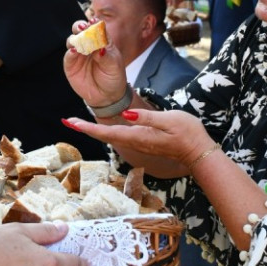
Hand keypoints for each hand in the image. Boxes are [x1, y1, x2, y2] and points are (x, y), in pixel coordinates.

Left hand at [60, 107, 208, 179]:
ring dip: (93, 130)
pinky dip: (105, 131)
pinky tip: (101, 127)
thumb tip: (126, 114)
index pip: (107, 132)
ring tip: (78, 123)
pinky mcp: (143, 142)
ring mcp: (139, 144)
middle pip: (104, 136)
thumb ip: (148, 118)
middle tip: (67, 121)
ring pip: (110, 137)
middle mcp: (135, 142)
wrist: (199, 151)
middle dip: (84, 128)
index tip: (71, 122)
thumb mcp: (170, 120)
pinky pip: (119, 137)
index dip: (87, 127)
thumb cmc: (188, 133)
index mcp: (138, 136)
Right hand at [64, 24, 127, 108]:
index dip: (94, 24)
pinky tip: (73, 51)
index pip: (96, 28)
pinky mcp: (71, 64)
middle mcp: (88, 44)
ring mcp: (79, 54)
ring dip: (75, 39)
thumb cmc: (113, 77)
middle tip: (83, 28)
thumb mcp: (114, 66)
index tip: (93, 23)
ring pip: (72, 40)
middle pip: (80, 30)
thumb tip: (99, 48)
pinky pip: (68, 56)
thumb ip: (106, 56)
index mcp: (101, 41)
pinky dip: (70, 52)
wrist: (107, 96)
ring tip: (79, 41)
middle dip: (80, 27)